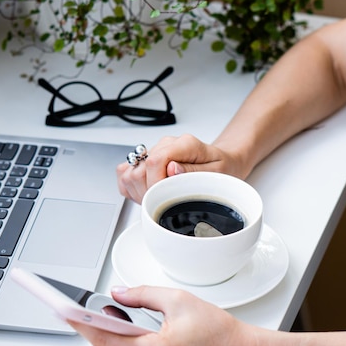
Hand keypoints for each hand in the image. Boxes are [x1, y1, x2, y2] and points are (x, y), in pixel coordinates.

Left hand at [69, 285, 255, 345]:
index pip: (104, 337)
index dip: (80, 322)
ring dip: (121, 338)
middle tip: (109, 306)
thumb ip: (142, 294)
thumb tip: (117, 294)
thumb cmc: (220, 334)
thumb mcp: (179, 301)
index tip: (63, 310)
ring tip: (136, 321)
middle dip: (107, 325)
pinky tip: (145, 336)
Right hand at [116, 134, 239, 203]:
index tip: (165, 196)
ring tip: (157, 198)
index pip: (155, 161)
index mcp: (184, 144)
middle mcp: (165, 145)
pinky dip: (131, 189)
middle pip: (138, 170)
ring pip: (128, 174)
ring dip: (139, 192)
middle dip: (148, 193)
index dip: (156, 184)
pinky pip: (124, 174)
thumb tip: (172, 169)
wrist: (220, 162)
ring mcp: (153, 152)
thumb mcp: (217, 172)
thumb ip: (194, 171)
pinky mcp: (145, 161)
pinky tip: (148, 194)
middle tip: (164, 201)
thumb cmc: (220, 168)